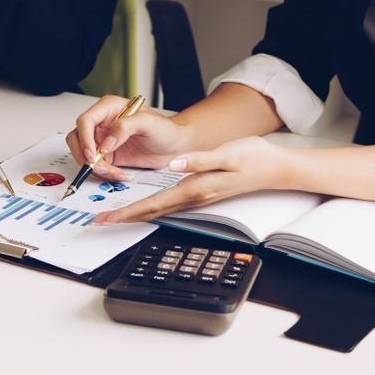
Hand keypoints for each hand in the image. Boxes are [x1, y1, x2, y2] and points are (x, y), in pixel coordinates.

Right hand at [66, 95, 192, 181]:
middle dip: (85, 155)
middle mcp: (102, 123)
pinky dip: (104, 173)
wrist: (174, 147)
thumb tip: (106, 142)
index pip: (86, 120)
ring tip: (114, 172)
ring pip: (82, 154)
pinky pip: (95, 165)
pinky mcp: (106, 155)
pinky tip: (119, 174)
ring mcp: (102, 140)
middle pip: (77, 138)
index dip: (85, 138)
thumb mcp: (149, 123)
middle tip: (99, 166)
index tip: (93, 154)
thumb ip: (125, 127)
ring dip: (95, 166)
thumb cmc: (165, 130)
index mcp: (109, 108)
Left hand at [93, 137, 294, 223]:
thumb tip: (173, 165)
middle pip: (151, 212)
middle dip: (124, 218)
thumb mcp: (226, 153)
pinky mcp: (199, 194)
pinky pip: (168, 205)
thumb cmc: (253, 158)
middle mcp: (193, 198)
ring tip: (114, 216)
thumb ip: (198, 160)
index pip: (153, 204)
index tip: (107, 218)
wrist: (274, 167)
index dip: (128, 212)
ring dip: (135, 214)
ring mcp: (196, 199)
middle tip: (99, 221)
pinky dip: (150, 208)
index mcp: (194, 189)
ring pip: (159, 211)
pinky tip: (142, 206)